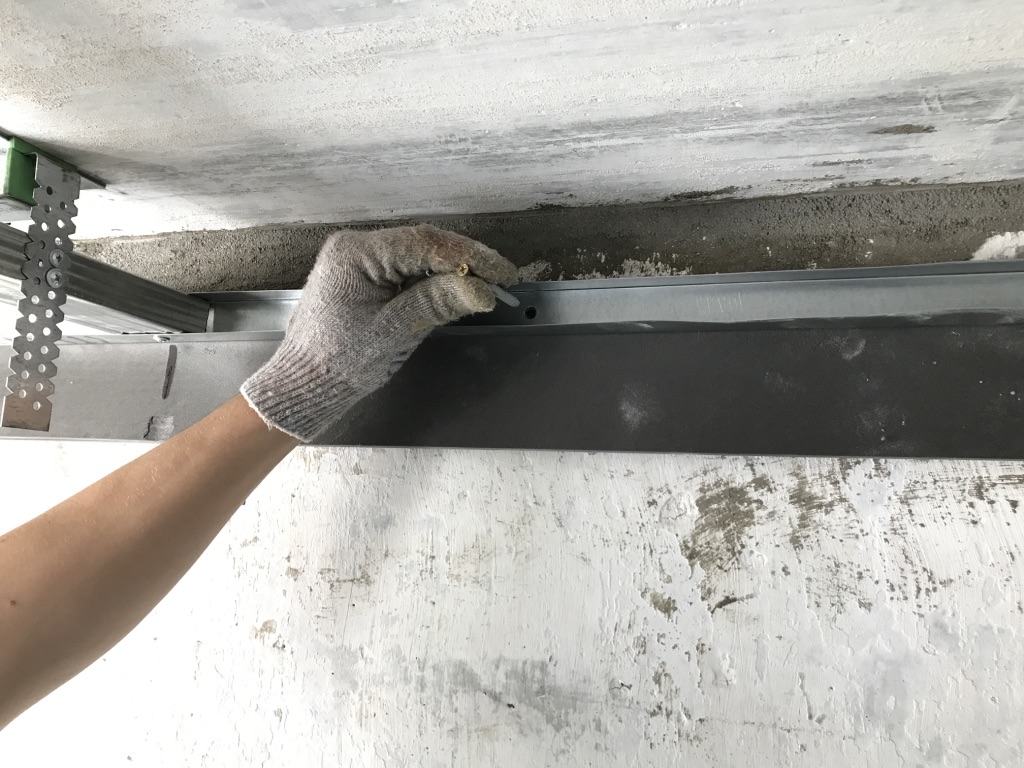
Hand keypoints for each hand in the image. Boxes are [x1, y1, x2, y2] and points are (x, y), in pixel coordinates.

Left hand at [241, 224, 517, 440]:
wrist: (304, 385)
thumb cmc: (338, 361)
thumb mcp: (394, 331)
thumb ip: (436, 303)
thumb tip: (481, 288)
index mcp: (356, 253)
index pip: (425, 243)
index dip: (469, 255)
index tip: (502, 272)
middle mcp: (355, 248)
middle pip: (423, 245)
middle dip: (465, 261)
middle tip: (502, 280)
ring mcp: (358, 261)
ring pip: (417, 258)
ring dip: (452, 272)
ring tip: (486, 287)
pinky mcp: (363, 277)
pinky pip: (405, 271)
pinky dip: (432, 282)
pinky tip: (455, 292)